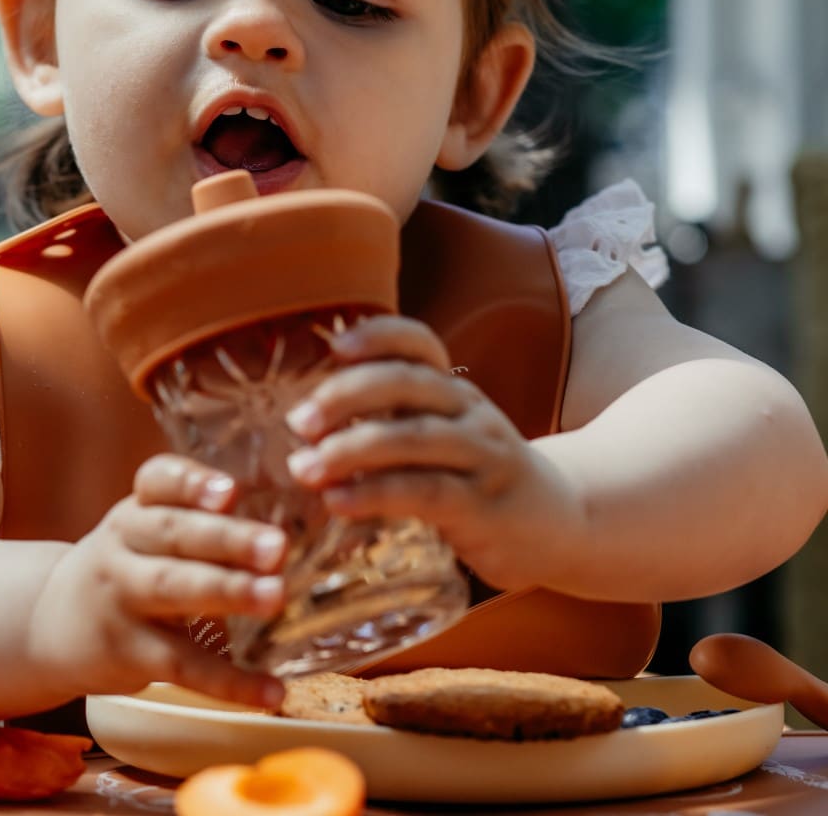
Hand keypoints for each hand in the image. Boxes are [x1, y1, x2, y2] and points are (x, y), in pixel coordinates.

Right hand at [26, 455, 286, 709]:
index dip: (192, 483)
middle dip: (227, 539)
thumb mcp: (145, 529)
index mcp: (137, 508)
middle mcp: (123, 546)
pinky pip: (181, 666)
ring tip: (276, 597)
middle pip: (174, 534)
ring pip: (174, 590)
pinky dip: (229, 681)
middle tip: (277, 546)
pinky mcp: (127, 653)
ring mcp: (121, 599)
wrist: (49, 623)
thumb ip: (200, 518)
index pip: (158, 481)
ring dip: (227, 592)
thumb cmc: (126, 565)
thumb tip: (293, 515)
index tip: (229, 490)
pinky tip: (271, 691)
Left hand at [284, 315, 583, 590]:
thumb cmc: (479, 478)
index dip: (379, 335)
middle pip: (408, 384)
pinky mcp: (485, 506)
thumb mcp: (446, 438)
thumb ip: (395, 423)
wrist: (562, 524)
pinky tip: (338, 502)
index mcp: (455, 390)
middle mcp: (471, 412)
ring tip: (304, 467)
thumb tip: (309, 423)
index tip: (333, 345)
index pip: (420, 343)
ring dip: (350, 451)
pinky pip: (425, 491)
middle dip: (347, 396)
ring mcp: (483, 457)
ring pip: (412, 439)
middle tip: (298, 420)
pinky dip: (376, 494)